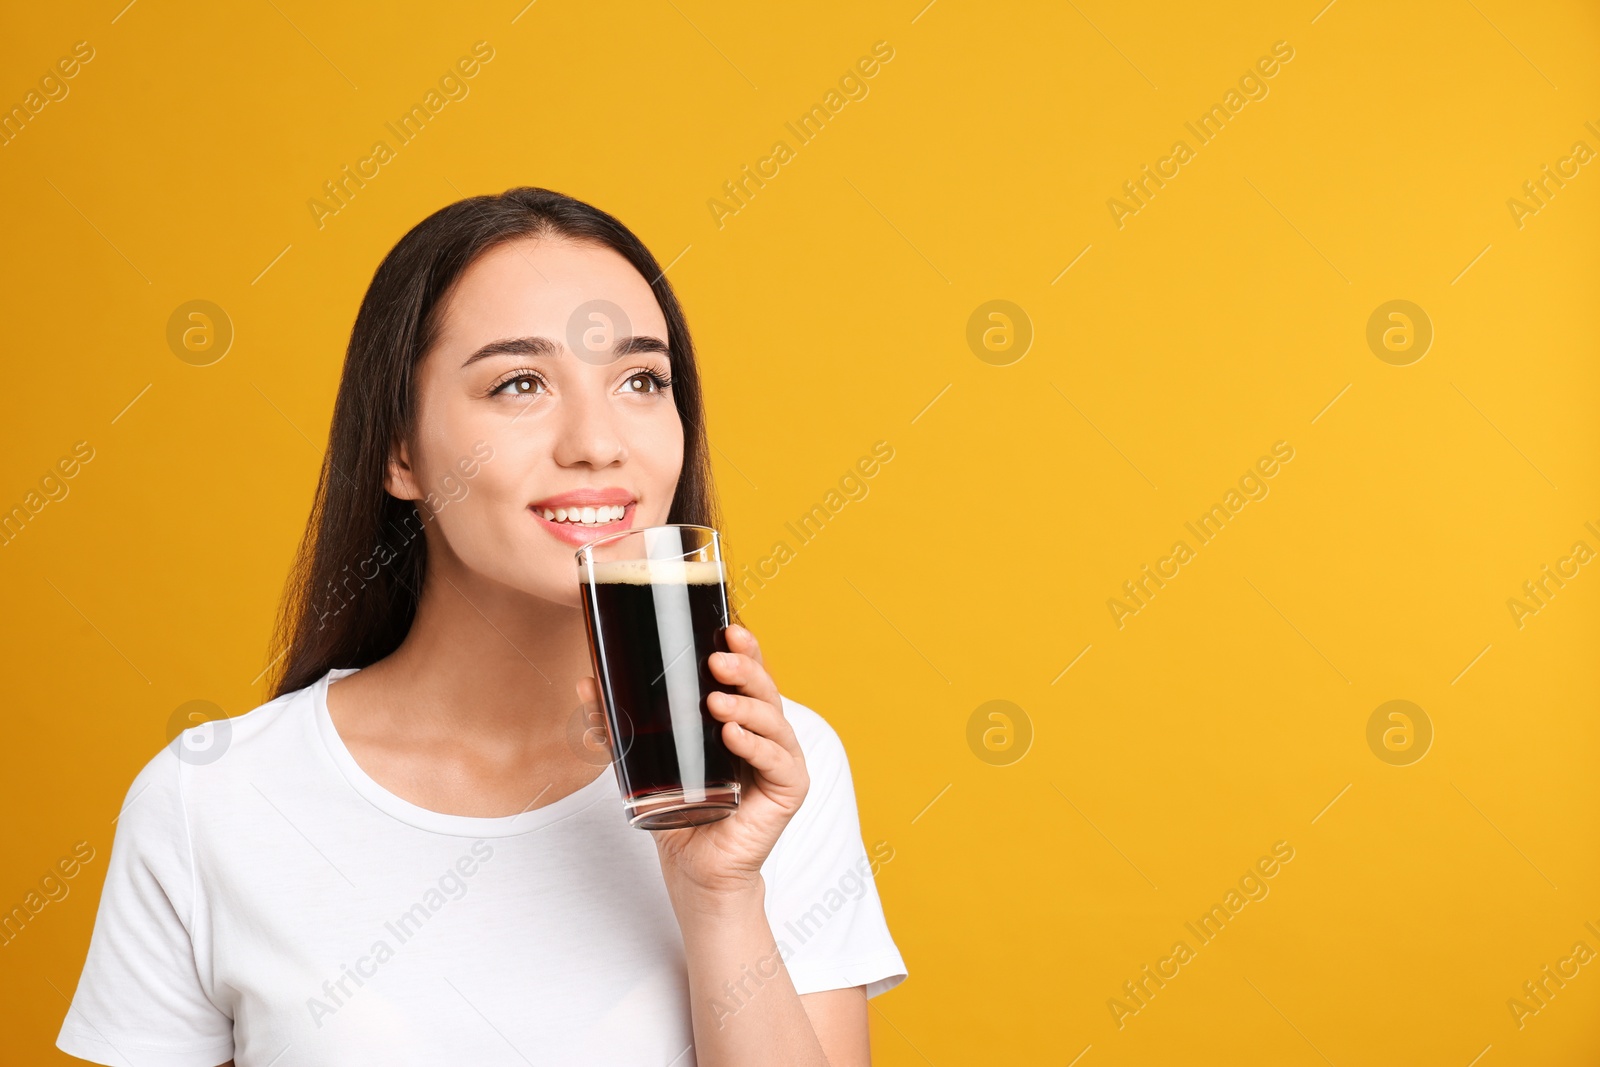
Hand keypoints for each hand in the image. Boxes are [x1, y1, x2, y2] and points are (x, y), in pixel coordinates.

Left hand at [577, 624, 808, 908]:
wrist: (695, 866)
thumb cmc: (679, 808)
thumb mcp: (641, 758)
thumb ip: (617, 723)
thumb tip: (585, 683)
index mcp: (743, 716)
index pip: (749, 674)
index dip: (745, 648)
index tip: (727, 629)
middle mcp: (768, 732)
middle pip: (765, 689)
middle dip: (745, 670)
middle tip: (717, 661)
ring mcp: (782, 760)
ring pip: (774, 721)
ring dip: (746, 707)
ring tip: (716, 702)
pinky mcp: (789, 790)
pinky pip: (778, 761)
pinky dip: (757, 746)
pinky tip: (734, 736)